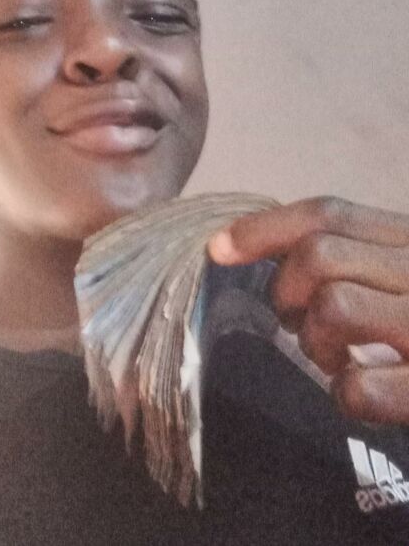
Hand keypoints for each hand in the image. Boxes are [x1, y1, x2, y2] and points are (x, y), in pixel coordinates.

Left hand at [207, 196, 408, 424]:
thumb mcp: (406, 271)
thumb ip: (362, 257)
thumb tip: (270, 254)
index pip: (330, 213)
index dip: (264, 228)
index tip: (217, 249)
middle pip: (319, 254)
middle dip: (287, 292)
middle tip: (301, 323)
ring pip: (333, 306)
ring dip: (316, 341)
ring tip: (336, 357)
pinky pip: (360, 386)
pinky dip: (346, 393)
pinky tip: (364, 394)